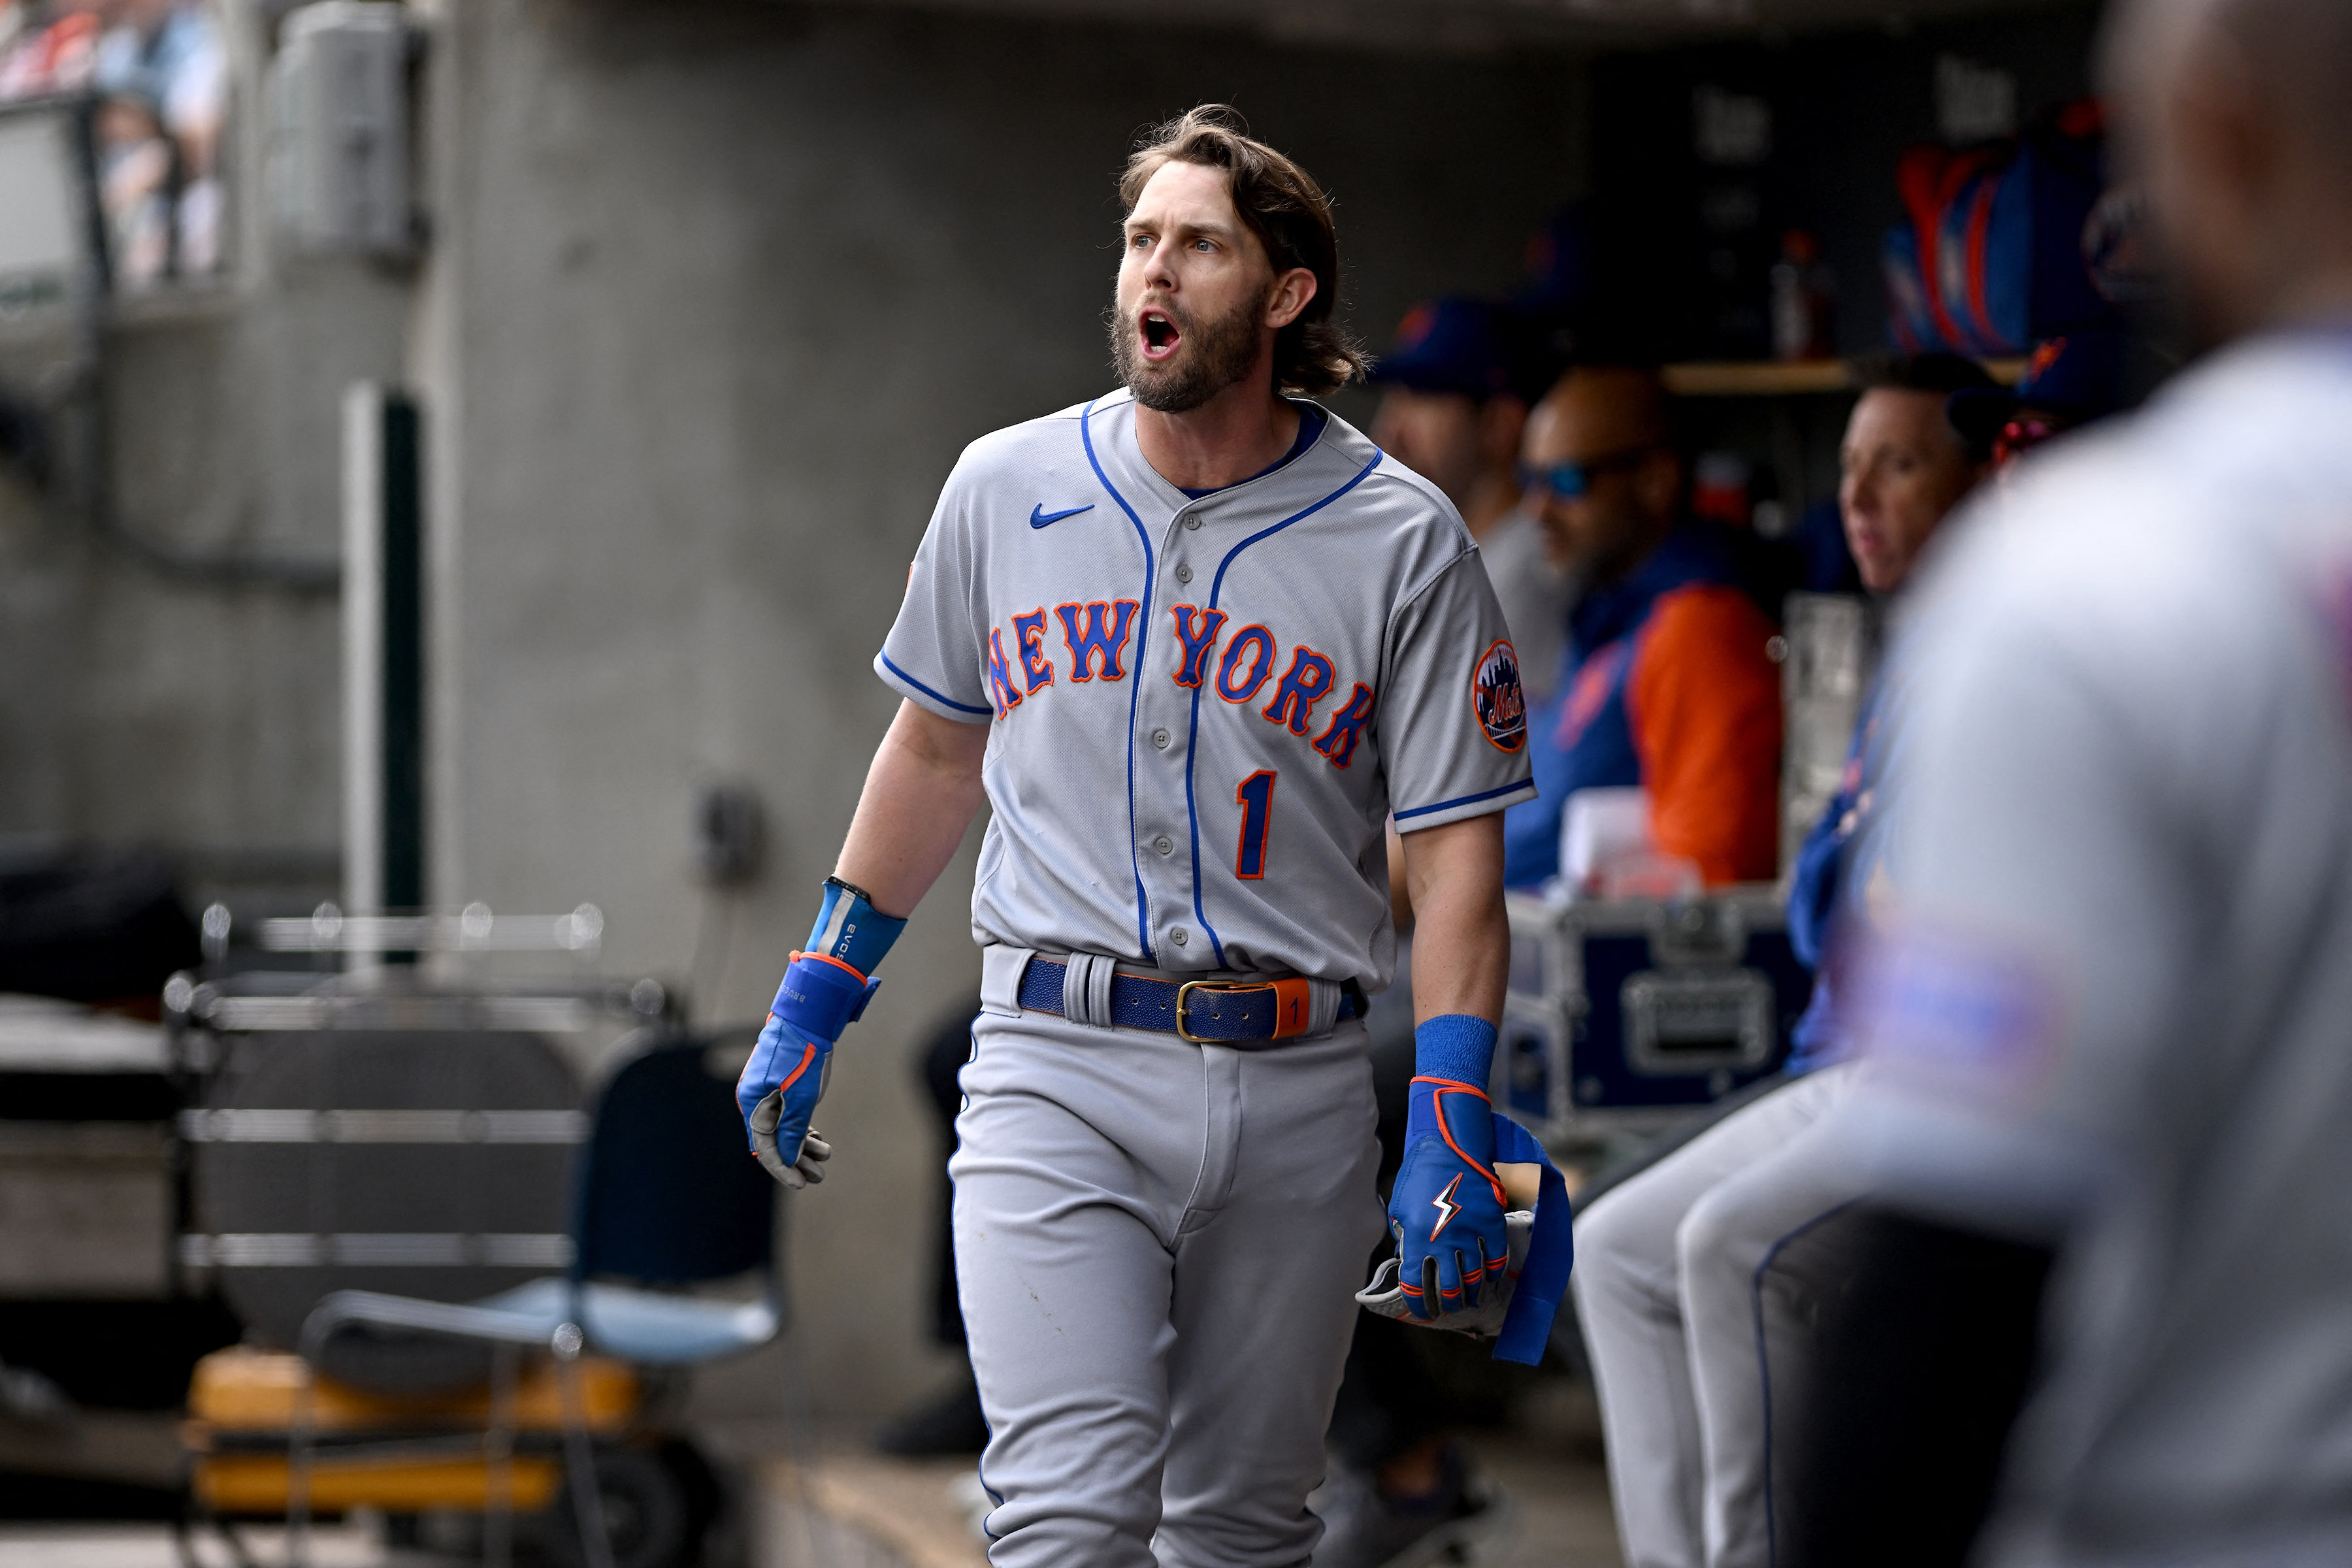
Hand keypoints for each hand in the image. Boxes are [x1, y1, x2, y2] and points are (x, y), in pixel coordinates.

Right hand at [737, 1010, 833, 1187]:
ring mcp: (767, 1093)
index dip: (782, 1168)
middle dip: (795, 1161)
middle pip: (773, 1141)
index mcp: (753, 1103)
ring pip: (782, 1129)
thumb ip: (792, 1128)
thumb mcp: (801, 1096)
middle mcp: (755, 1100)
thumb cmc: (803, 1053)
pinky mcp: (780, 1086)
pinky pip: (787, 1116)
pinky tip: (817, 1140)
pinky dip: (801, 1129)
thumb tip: (788, 1159)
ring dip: (802, 1147)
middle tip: (819, 1176)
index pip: (764, 1147)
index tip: (799, 1184)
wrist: (808, 1015)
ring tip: (825, 1158)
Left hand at [1387, 1076, 1507, 1319]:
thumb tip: (1408, 1259)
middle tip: (1449, 1307)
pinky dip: (1494, 1272)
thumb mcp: (1400, 1207)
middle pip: (1449, 1290)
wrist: (1451, 1144)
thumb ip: (1404, 1237)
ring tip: (1469, 1299)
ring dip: (1472, 1293)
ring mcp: (1471, 1234)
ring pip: (1475, 1279)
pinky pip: (1497, 1259)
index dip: (1418, 1304)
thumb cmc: (1420, 1173)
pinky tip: (1489, 1277)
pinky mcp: (1492, 1223)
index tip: (1422, 1311)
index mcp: (1417, 1238)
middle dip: (1448, 1304)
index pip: (1415, 1286)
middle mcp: (1444, 1242)